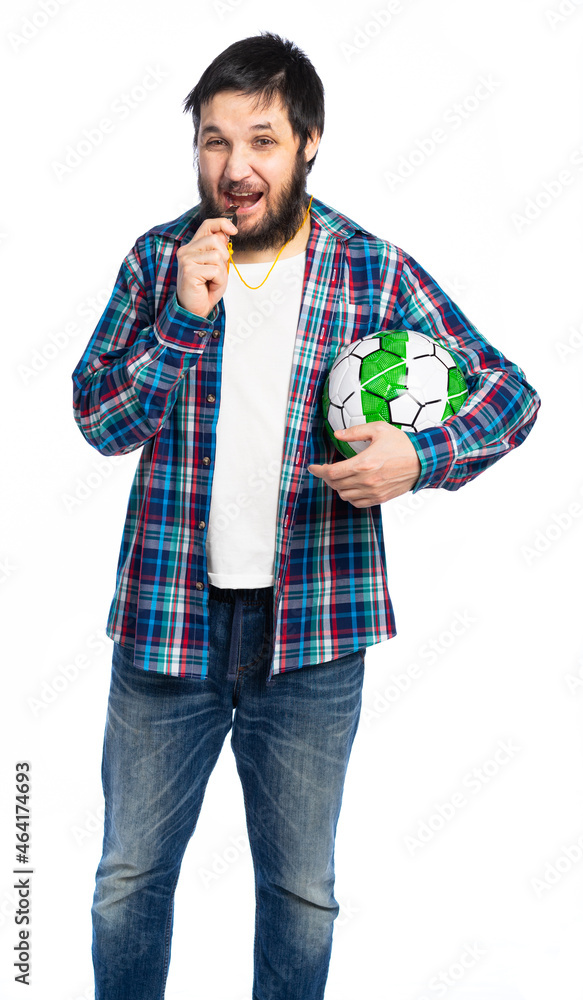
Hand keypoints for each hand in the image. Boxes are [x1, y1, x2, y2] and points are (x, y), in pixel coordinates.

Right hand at [175, 216, 237, 318]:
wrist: (195, 309)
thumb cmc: (205, 289)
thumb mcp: (217, 266)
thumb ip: (219, 250)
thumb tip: (226, 233)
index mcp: (193, 247)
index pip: (207, 225)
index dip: (222, 223)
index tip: (234, 231)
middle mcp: (186, 251)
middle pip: (215, 240)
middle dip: (224, 257)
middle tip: (216, 273)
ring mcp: (186, 260)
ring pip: (217, 256)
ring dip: (221, 272)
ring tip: (212, 281)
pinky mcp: (189, 271)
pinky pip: (215, 270)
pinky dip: (218, 281)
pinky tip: (209, 286)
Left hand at [307, 421, 421, 505]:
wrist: (424, 461)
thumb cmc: (403, 444)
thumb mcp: (378, 429)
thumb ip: (355, 432)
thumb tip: (337, 434)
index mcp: (364, 463)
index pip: (332, 472)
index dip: (318, 470)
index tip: (313, 467)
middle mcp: (367, 481)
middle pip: (335, 484)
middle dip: (327, 477)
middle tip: (326, 470)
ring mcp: (374, 492)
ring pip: (344, 495)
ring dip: (338, 486)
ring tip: (339, 477)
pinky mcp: (380, 498)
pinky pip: (357, 503)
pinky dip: (350, 496)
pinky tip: (351, 487)